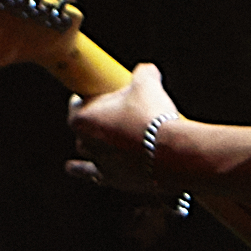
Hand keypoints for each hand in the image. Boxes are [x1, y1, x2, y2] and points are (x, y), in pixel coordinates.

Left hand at [66, 62, 180, 194]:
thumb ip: (143, 74)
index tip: (98, 94)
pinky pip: (94, 176)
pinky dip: (90, 171)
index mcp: (83, 118)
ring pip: (88, 153)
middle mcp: (85, 143)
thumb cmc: (153, 117)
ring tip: (97, 142)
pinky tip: (77, 169)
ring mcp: (99, 163)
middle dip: (95, 121)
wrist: (173, 154)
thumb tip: (147, 70)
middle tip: (114, 114)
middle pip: (83, 128)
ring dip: (94, 146)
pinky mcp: (114, 180)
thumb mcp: (148, 84)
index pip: (76, 103)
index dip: (88, 97)